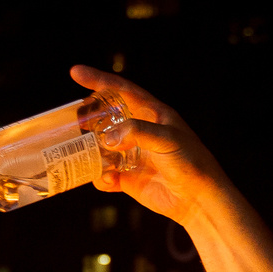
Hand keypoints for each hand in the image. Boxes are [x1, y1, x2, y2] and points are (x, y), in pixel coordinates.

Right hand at [69, 64, 227, 225]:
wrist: (198, 199)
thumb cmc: (190, 162)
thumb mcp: (167, 139)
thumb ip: (137, 132)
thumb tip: (107, 138)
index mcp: (151, 114)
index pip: (122, 90)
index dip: (99, 80)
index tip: (76, 72)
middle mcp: (139, 131)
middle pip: (106, 117)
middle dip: (89, 117)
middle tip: (74, 120)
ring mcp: (132, 154)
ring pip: (101, 146)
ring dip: (90, 149)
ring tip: (81, 151)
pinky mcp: (128, 177)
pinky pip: (105, 174)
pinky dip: (101, 177)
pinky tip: (107, 179)